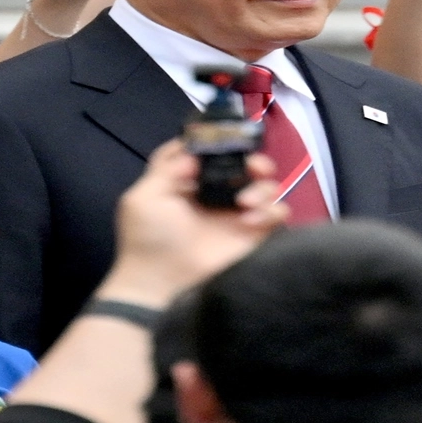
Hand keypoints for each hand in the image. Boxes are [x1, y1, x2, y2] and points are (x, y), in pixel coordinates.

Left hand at [96, 141, 288, 307]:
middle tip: (253, 166)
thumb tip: (194, 152)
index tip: (227, 138)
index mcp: (190, 182)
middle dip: (255, 160)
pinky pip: (277, 215)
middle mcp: (217, 195)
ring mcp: (237, 215)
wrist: (160, 284)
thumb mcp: (144, 197)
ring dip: (263, 187)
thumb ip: (165, 167)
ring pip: (267, 187)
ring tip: (245, 203)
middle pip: (247, 165)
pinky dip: (272, 211)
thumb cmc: (147, 238)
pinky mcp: (253, 236)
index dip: (222, 142)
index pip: (213, 154)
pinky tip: (251, 221)